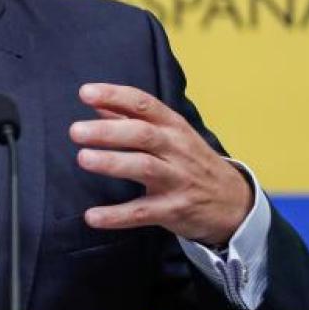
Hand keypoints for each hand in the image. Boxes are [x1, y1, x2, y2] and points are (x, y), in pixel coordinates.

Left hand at [69, 83, 252, 246]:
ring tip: (83, 159)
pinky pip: (143, 213)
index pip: (143, 104)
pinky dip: (117, 216)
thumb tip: (97, 104)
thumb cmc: (192, 162)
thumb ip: (132, 119)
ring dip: (112, 163)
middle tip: (76, 131)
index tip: (85, 93)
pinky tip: (92, 216)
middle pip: (142, 134)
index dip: (114, 96)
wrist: (233, 202)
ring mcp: (177, 180)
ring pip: (144, 168)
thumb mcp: (170, 135)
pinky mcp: (173, 210)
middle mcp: (176, 149)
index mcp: (173, 126)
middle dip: (108, 131)